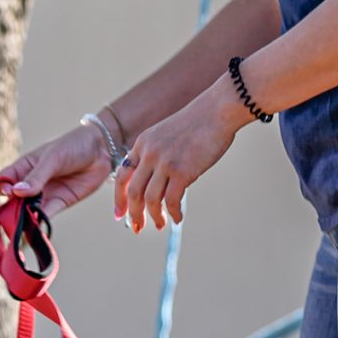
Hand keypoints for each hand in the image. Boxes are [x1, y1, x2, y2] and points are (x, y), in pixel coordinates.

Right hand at [0, 124, 111, 218]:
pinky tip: (36, 228)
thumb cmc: (73, 146)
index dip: (0, 188)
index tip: (6, 192)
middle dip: (10, 208)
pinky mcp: (59, 203)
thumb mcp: (53, 158)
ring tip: (22, 226)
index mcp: (23, 167)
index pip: (3, 180)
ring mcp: (44, 194)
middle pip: (12, 199)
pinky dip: (39, 222)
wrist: (102, 149)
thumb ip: (37, 176)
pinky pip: (45, 215)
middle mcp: (30, 182)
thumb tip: (16, 192)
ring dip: (23, 218)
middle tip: (12, 215)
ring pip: (27, 209)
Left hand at [112, 82, 242, 233]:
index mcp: (142, 144)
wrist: (218, 110)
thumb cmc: (198, 123)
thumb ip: (157, 155)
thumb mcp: (166, 135)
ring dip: (153, 216)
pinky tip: (177, 218)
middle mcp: (149, 154)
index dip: (119, 198)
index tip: (120, 214)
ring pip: (150, 200)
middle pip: (133, 192)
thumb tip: (158, 185)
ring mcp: (164, 163)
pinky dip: (173, 213)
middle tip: (137, 228)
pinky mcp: (182, 171)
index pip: (121, 176)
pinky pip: (172, 200)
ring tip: (159, 225)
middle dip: (134, 214)